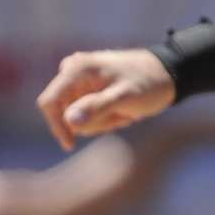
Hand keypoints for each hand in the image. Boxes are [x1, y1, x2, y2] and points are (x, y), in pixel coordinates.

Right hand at [37, 46, 174, 150]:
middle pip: (64, 112)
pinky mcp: (85, 88)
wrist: (166, 74)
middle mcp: (72, 71)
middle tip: (121, 116)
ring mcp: (78, 80)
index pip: (49, 102)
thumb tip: (69, 121)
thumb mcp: (125, 97)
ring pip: (75, 116)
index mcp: (76, 69)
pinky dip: (102, 118)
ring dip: (100, 122)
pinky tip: (121, 111)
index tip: (70, 145)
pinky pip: (84, 114)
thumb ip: (97, 108)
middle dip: (91, 122)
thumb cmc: (148, 83)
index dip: (56, 125)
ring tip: (124, 112)